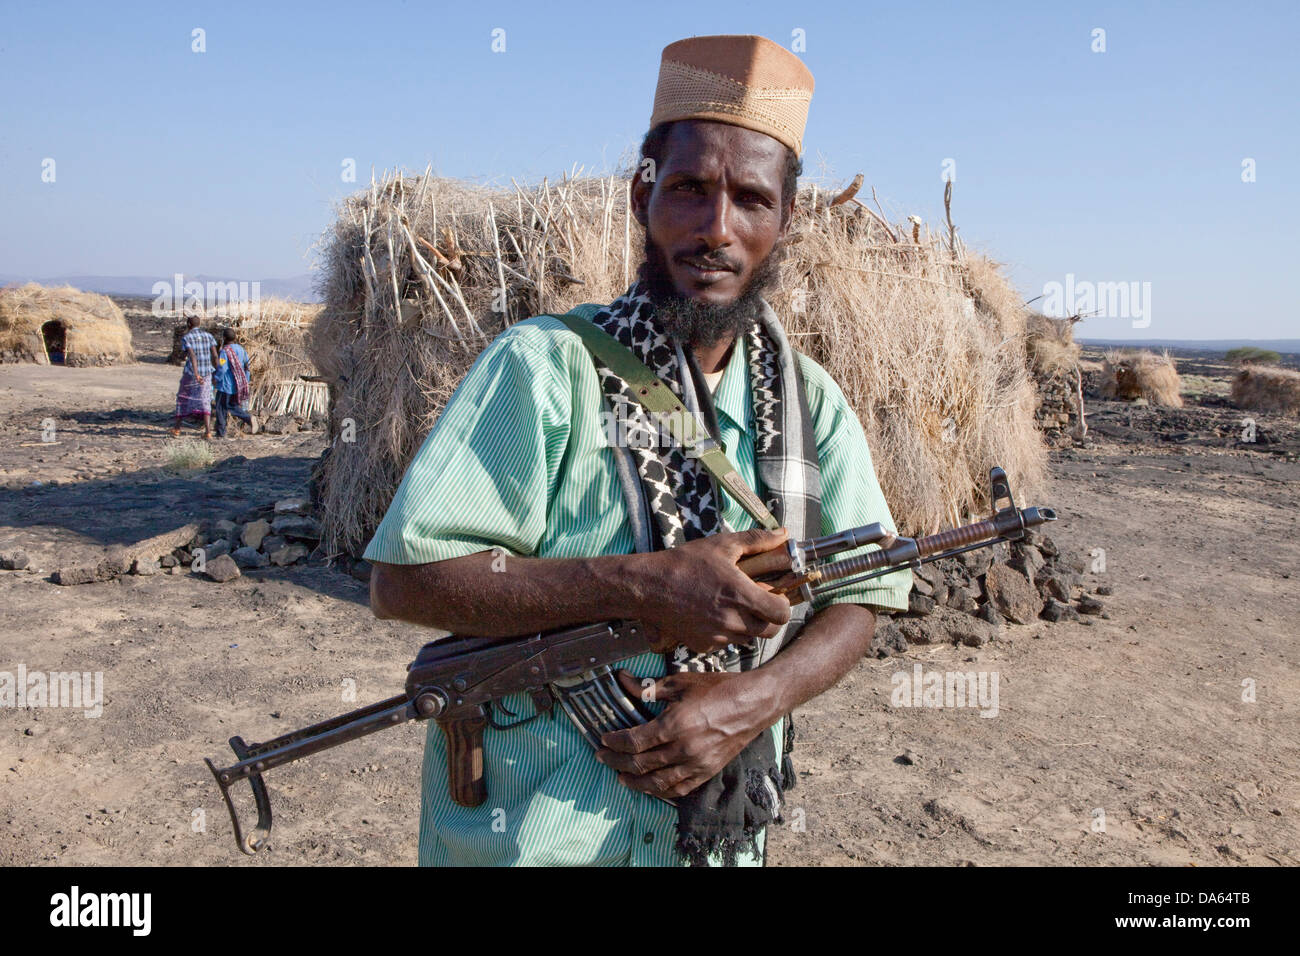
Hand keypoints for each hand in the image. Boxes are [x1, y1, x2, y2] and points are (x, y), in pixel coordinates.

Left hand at [595, 668, 774, 799]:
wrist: (753, 703)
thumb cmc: (717, 689)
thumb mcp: (680, 683)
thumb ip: (647, 688)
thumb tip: (622, 680)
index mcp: (674, 725)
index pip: (634, 742)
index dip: (615, 743)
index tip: (603, 740)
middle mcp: (683, 749)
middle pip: (641, 764)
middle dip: (617, 762)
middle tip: (603, 758)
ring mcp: (696, 764)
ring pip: (657, 783)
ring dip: (635, 782)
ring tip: (621, 777)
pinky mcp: (707, 772)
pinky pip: (679, 789)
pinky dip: (660, 791)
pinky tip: (650, 787)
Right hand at [635, 527, 791, 655]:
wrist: (648, 586)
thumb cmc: (684, 563)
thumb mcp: (722, 545)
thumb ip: (756, 540)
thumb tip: (783, 534)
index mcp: (740, 595)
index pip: (782, 614)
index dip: (782, 605)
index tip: (774, 596)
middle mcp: (732, 620)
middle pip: (770, 631)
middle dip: (769, 618)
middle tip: (757, 602)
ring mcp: (717, 636)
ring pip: (748, 638)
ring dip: (748, 626)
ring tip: (733, 607)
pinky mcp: (703, 645)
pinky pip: (726, 643)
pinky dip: (727, 633)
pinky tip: (714, 615)